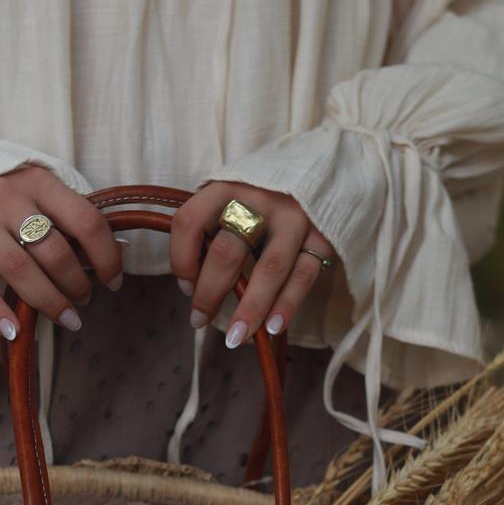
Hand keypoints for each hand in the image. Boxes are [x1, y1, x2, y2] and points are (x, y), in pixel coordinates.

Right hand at [0, 165, 123, 338]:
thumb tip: (119, 250)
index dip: (107, 257)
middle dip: (77, 284)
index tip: (114, 281)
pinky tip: (14, 331)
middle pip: (54, 252)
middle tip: (84, 299)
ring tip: (68, 319)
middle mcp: (7, 199)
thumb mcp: (36, 190)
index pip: (86, 222)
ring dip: (50, 302)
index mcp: (38, 182)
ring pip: (20, 271)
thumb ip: (70, 216)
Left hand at [170, 181, 336, 348]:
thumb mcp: (230, 194)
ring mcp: (295, 218)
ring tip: (235, 338)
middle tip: (199, 320)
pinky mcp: (322, 236)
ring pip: (268, 270)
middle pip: (226, 253)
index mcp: (227, 185)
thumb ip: (211, 226)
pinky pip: (302, 276)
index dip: (181, 259)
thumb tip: (193, 283)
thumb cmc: (262, 192)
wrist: (322, 166)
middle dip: (209, 293)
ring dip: (250, 309)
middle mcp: (260, 199)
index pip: (189, 222)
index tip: (184, 287)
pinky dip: (287, 305)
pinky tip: (272, 328)